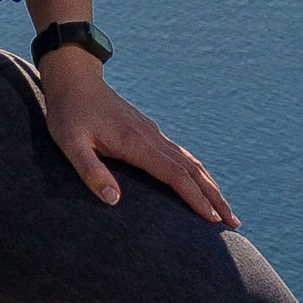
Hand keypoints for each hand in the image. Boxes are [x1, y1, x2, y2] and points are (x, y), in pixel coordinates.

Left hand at [39, 51, 235, 225]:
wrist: (74, 80)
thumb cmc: (68, 114)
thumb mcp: (70, 144)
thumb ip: (91, 171)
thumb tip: (115, 201)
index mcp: (135, 142)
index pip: (174, 174)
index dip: (194, 198)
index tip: (211, 219)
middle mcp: (151, 137)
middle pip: (192, 170)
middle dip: (214, 198)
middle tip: (233, 223)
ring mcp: (153, 133)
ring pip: (191, 162)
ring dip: (210, 187)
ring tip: (225, 211)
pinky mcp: (149, 132)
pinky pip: (181, 156)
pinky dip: (198, 174)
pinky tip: (202, 184)